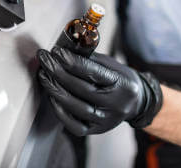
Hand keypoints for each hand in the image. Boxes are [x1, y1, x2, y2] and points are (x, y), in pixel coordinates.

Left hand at [37, 47, 162, 135]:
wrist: (136, 103)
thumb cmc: (119, 80)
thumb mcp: (111, 65)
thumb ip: (89, 58)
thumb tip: (64, 50)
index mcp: (122, 84)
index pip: (93, 72)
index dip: (72, 61)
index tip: (56, 52)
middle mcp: (116, 104)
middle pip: (81, 88)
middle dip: (58, 72)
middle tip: (45, 60)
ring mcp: (106, 120)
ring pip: (76, 107)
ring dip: (55, 89)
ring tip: (44, 75)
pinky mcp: (97, 130)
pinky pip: (74, 125)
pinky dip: (60, 111)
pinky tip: (51, 96)